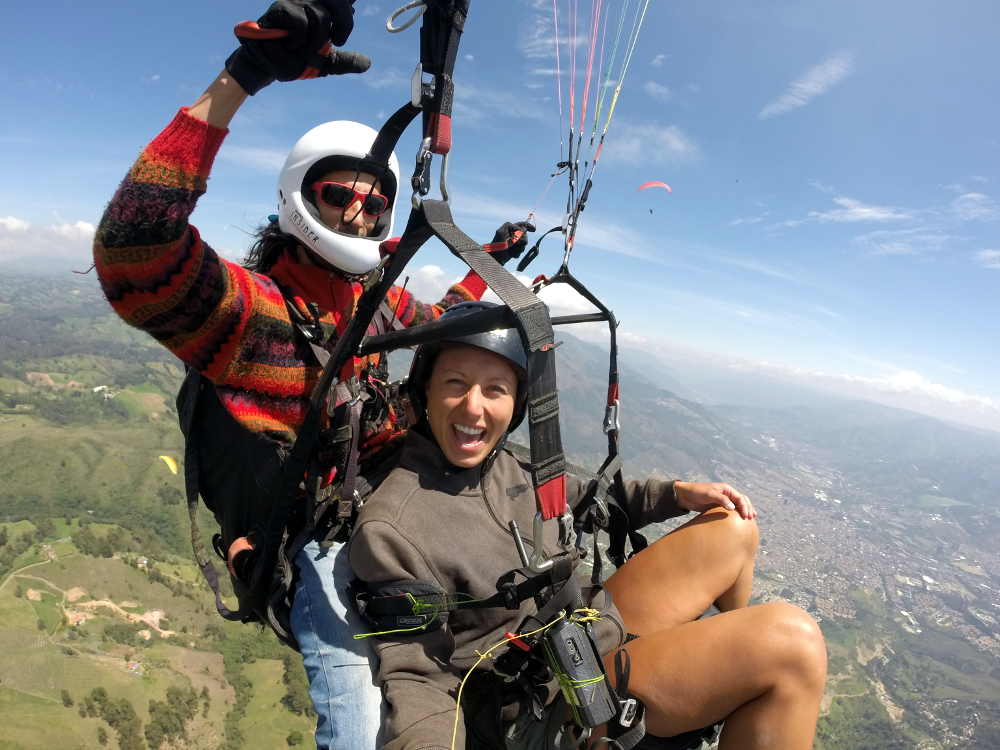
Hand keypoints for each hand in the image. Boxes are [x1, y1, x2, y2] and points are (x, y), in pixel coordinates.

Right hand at [226, 0, 368, 94]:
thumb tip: (367, 63)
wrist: (269, 66)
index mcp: (324, 9)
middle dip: (343, 22)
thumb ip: (346, 61)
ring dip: (316, 41)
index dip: (347, 5)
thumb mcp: (325, 62)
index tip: (347, 22)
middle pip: (339, 0)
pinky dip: (299, 41)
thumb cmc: (295, 59)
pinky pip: (301, 23)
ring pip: (321, 15)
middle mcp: (312, 1)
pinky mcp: (282, 8)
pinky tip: (289, 45)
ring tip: (303, 48)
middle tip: (336, 42)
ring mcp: (296, 1)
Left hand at [484, 221, 535, 265]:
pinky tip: (512, 255)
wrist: (494, 258)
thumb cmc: (496, 246)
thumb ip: (510, 227)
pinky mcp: (514, 249)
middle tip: (516, 243)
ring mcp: (514, 242)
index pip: (521, 225)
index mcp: (509, 228)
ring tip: (512, 251)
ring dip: (519, 248)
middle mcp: (512, 234)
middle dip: (522, 240)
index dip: (528, 226)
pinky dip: (517, 253)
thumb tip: (521, 230)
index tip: (534, 230)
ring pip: (524, 243)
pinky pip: (521, 250)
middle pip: (525, 234)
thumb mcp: (501, 233)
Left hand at [674, 481, 755, 519]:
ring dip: (744, 511)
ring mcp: (723, 501)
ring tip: (750, 518)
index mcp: (726, 489)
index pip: (740, 498)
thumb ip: (721, 499)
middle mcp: (726, 494)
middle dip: (748, 508)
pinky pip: (730, 511)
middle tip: (751, 518)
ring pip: (737, 506)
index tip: (746, 516)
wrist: (685, 496)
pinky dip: (736, 515)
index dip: (745, 507)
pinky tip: (738, 521)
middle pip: (742, 501)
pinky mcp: (718, 507)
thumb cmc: (696, 492)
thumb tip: (733, 508)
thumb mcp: (709, 494)